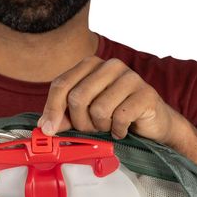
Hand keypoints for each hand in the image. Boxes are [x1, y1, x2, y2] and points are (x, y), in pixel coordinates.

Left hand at [38, 56, 186, 145]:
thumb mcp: (85, 116)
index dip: (52, 109)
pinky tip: (123, 129)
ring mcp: (129, 77)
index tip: (48, 129)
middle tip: (92, 129)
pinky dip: (118, 130)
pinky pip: (120, 117)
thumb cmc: (116, 116)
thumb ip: (64, 117)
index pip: (61, 84)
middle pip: (77, 98)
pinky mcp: (145, 93)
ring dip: (102, 127)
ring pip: (98, 109)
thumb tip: (44, 126)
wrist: (152, 124)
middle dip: (80, 122)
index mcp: (91, 66)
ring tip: (111, 126)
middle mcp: (110, 66)